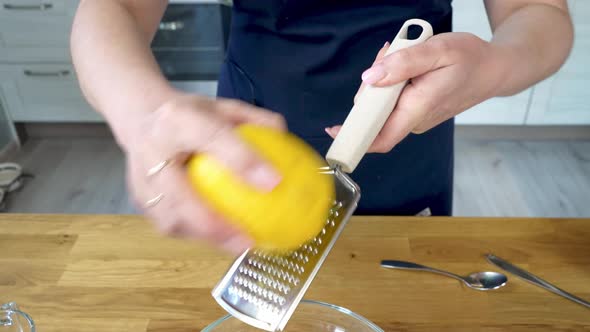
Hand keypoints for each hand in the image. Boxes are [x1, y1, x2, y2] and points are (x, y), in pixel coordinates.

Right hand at [124, 93, 285, 252]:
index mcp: (177, 119)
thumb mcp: (222, 106)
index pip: (212, 137)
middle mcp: (153, 151)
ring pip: (169, 218)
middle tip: (248, 240)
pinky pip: (167, 223)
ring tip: (238, 245)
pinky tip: (222, 240)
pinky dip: (196, 235)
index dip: (242, 160)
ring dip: (205, 237)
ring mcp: (140, 178)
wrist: (139, 116)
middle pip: (179, 194)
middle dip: (214, 224)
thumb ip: (254, 120)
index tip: (274, 181)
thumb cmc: (189, 114)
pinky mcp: (139, 198)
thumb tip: (285, 138)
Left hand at [326, 32, 506, 151]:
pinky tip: (405, 64)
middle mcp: (415, 120)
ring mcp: (416, 117)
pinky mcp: (416, 111)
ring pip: (382, 104)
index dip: (354, 138)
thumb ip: (401, 64)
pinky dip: (392, 81)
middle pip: (374, 113)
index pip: (380, 137)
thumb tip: (369, 79)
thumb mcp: (437, 51)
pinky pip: (393, 100)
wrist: (494, 69)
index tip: (333, 131)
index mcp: (417, 109)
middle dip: (370, 85)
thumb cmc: (470, 59)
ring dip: (382, 80)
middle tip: (387, 56)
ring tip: (400, 54)